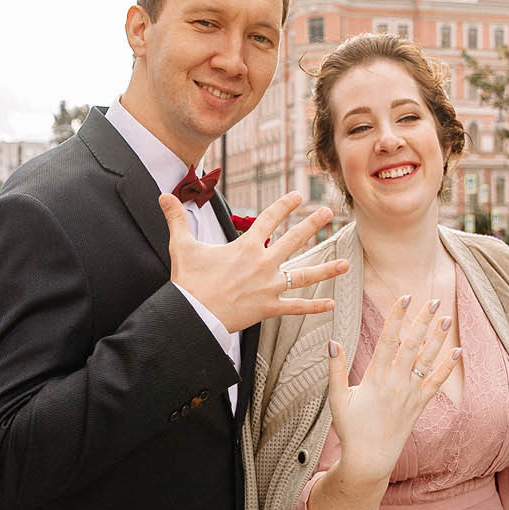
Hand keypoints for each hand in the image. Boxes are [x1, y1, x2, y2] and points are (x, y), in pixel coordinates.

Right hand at [157, 191, 346, 332]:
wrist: (192, 314)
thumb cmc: (188, 281)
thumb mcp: (182, 246)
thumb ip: (177, 219)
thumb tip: (163, 195)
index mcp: (246, 246)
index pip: (269, 218)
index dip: (285, 205)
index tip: (298, 195)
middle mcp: (263, 263)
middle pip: (294, 239)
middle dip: (313, 224)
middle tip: (328, 212)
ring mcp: (269, 287)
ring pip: (304, 275)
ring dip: (326, 268)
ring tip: (345, 263)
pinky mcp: (269, 308)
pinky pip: (296, 307)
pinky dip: (314, 307)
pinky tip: (331, 304)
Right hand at [324, 294, 458, 484]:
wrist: (370, 459)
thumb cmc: (351, 429)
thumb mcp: (338, 399)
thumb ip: (336, 369)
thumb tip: (332, 341)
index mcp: (376, 377)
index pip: (389, 339)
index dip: (397, 316)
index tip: (405, 297)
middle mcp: (397, 383)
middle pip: (412, 344)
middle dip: (422, 320)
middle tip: (433, 299)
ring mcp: (411, 394)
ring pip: (427, 360)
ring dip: (438, 338)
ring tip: (447, 318)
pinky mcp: (419, 405)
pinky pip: (437, 383)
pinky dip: (447, 367)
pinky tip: (457, 351)